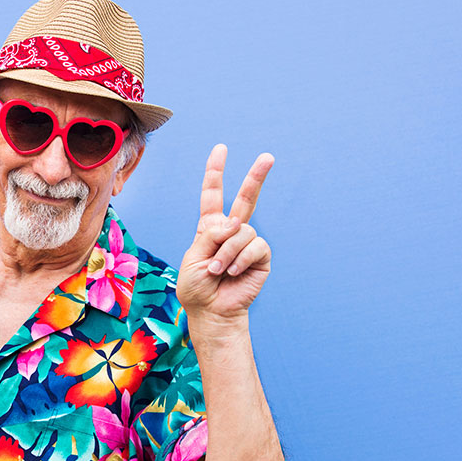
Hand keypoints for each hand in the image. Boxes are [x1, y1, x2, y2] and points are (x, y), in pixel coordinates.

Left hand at [177, 144, 273, 323]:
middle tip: (268, 156)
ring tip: (217, 271)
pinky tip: (233, 273)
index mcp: (210, 228)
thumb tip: (236, 224)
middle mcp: (231, 231)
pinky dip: (239, 260)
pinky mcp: (261, 257)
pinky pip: (253, 247)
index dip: (215, 172)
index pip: (213, 195)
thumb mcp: (193, 257)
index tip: (221, 149)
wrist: (210, 311)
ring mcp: (248, 243)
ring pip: (242, 232)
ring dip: (226, 253)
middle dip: (256, 177)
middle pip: (245, 198)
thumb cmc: (196, 287)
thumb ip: (210, 236)